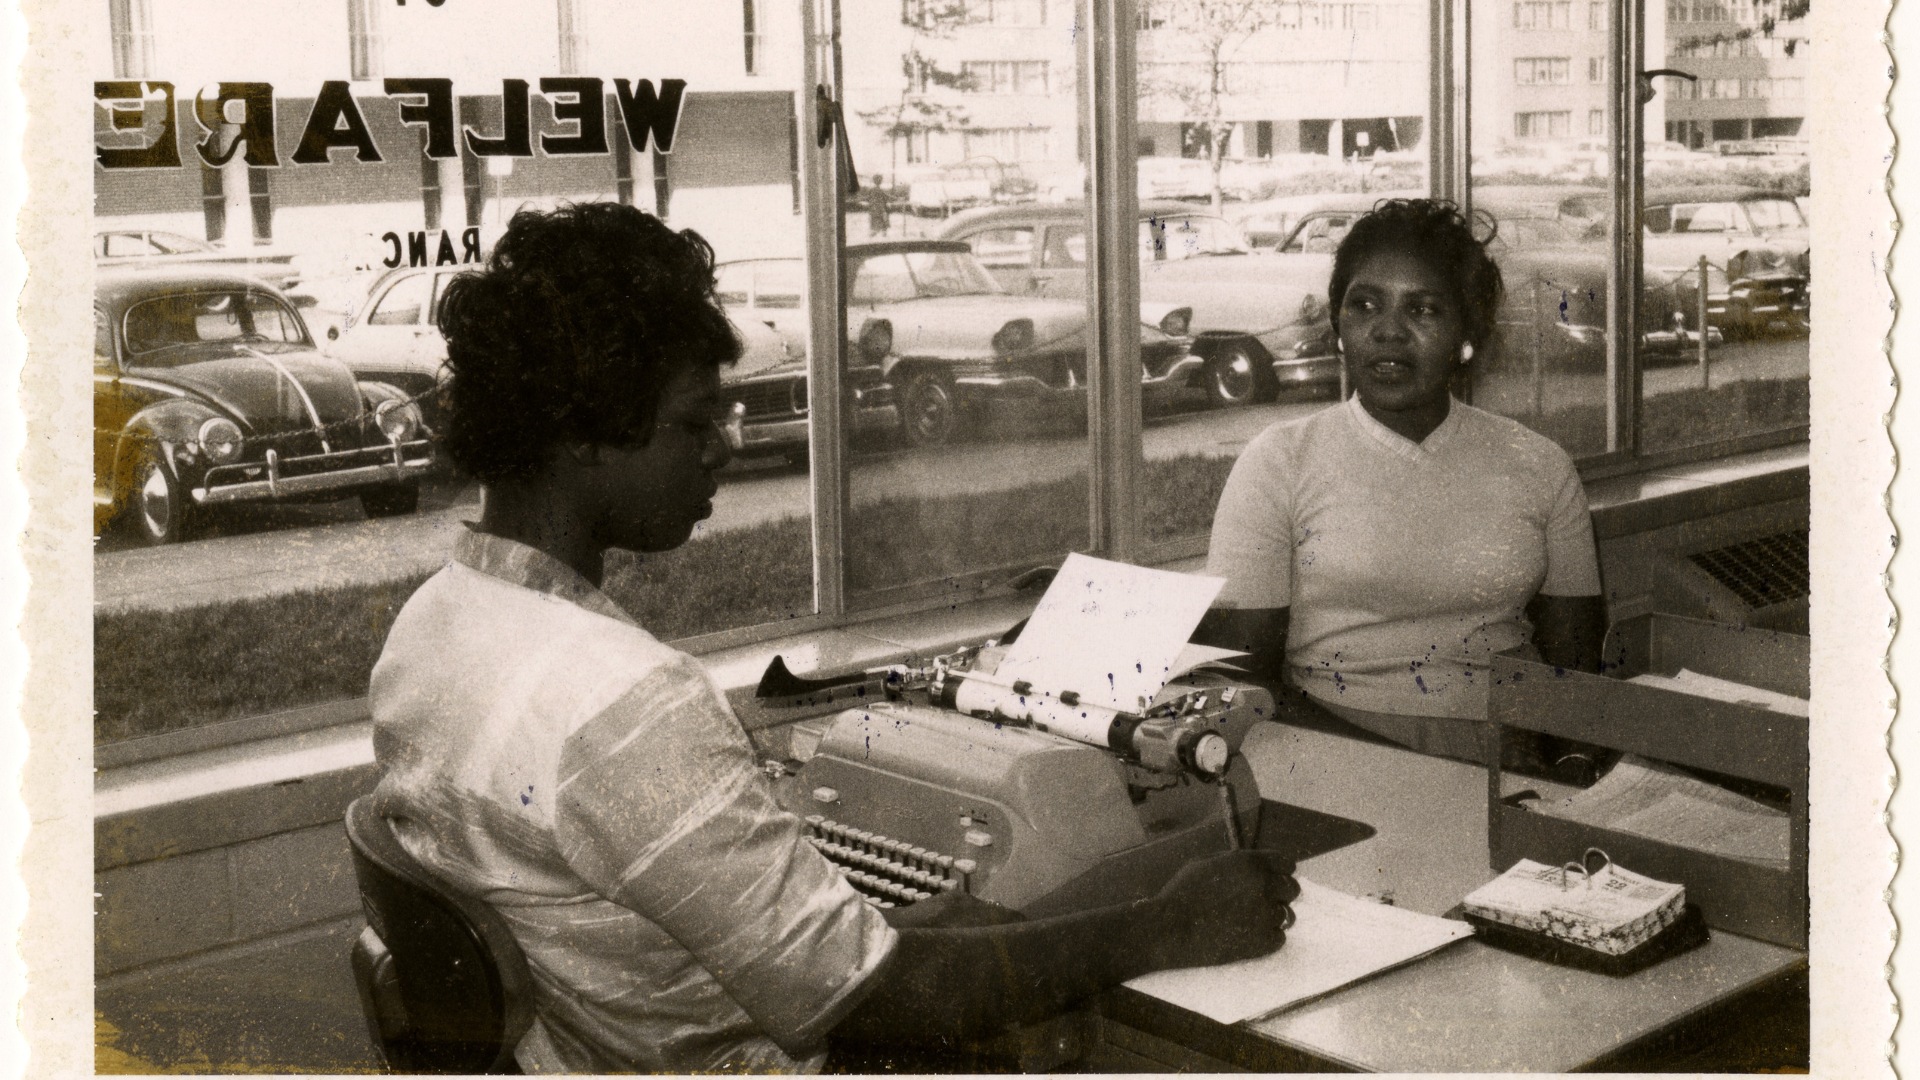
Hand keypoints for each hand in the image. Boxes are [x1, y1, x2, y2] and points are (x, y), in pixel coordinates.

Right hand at [1147, 850, 1299, 969]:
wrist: (1171, 929)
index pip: (1286, 863)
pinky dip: (1268, 938)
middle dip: (1279, 893)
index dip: (1280, 870)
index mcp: (1250, 864)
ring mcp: (1266, 916)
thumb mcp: (1207, 863)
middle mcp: (1264, 887)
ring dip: (1273, 916)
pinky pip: (1280, 938)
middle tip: (1261, 901)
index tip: (1274, 878)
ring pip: (1287, 914)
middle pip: (1292, 888)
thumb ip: (1236, 863)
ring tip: (1251, 921)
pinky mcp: (1264, 942)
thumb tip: (1254, 866)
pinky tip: (1248, 936)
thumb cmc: (1182, 893)